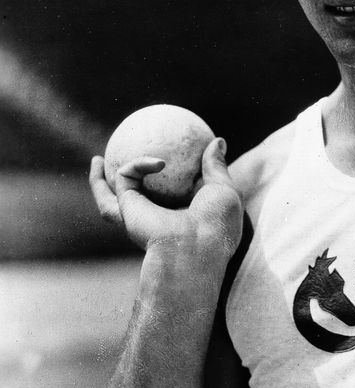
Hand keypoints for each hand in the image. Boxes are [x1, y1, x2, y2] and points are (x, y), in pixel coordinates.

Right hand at [89, 137, 242, 257]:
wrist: (198, 247)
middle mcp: (151, 220)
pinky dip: (138, 165)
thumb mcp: (224, 192)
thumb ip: (216, 167)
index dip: (158, 187)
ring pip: (109, 197)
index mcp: (174, 220)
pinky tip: (158, 161)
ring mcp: (137, 217)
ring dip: (98, 181)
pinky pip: (125, 176)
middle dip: (117, 189)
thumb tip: (218, 141)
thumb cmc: (216, 225)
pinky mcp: (127, 208)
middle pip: (128, 203)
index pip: (161, 202)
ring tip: (97, 160)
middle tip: (117, 163)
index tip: (160, 166)